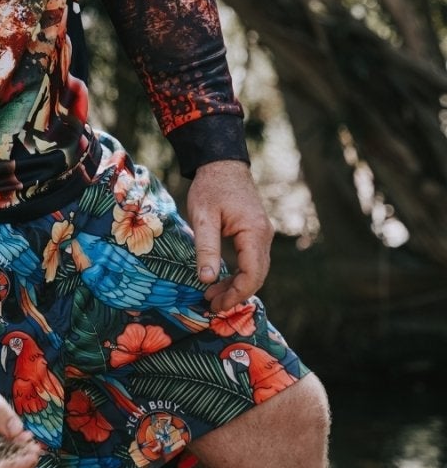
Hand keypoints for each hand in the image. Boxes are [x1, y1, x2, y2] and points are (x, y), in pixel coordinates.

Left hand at [185, 159, 273, 312]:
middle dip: (235, 293)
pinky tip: (221, 279)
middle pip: (257, 275)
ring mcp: (262, 234)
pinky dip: (239, 273)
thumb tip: (207, 279)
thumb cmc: (210, 187)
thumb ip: (206, 248)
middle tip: (211, 304)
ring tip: (212, 295)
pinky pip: (252, 259)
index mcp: (254, 232)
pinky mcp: (256, 232)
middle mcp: (264, 235)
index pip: (253, 273)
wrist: (221, 163)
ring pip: (255, 269)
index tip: (217, 304)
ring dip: (236, 284)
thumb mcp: (203, 217)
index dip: (237, 293)